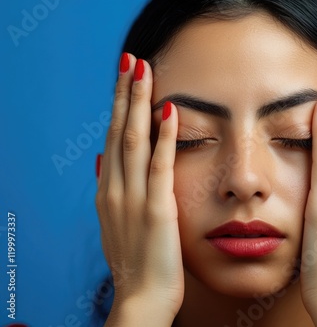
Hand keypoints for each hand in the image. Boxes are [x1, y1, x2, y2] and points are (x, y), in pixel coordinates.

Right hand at [95, 54, 182, 324]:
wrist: (141, 299)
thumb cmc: (137, 262)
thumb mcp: (118, 223)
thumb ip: (113, 190)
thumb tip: (105, 161)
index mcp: (109, 192)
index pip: (112, 139)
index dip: (118, 107)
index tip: (124, 81)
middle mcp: (116, 190)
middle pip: (119, 131)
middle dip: (124, 94)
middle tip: (130, 60)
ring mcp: (134, 199)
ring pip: (133, 141)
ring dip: (138, 103)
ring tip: (142, 71)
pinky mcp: (157, 210)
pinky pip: (160, 166)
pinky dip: (164, 137)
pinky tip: (168, 111)